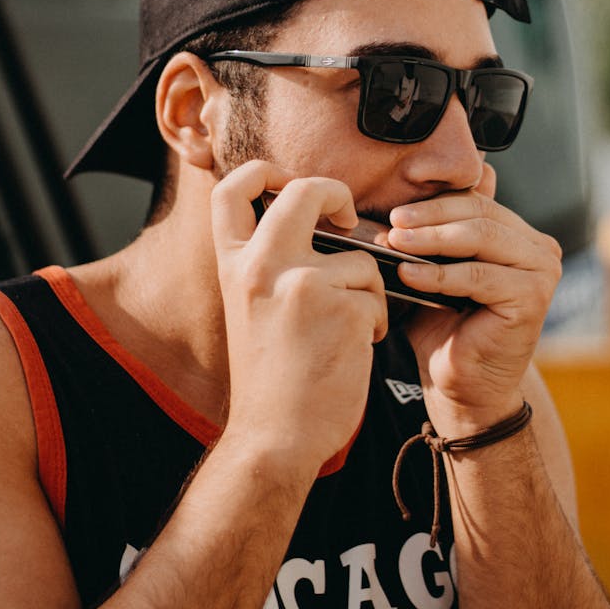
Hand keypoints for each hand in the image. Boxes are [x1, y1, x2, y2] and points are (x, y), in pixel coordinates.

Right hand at [211, 161, 388, 474]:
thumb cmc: (269, 377)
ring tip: (348, 327)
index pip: (232, 189)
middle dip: (336, 194)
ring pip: (360, 258)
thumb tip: (320, 225)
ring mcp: (303, 284)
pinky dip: (375, 320)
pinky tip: (355, 348)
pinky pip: (377, 295)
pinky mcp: (343, 307)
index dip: (262, 171)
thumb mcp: (250, 307)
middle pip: (305, 190)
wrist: (274, 437)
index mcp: (235, 265)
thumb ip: (269, 264)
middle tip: (347, 219)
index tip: (288, 182)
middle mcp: (262, 265)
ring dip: (366, 289)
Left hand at [387, 164, 561, 433]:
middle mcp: (538, 248)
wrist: (464, 387)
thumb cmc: (446, 328)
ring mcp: (541, 271)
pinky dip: (440, 274)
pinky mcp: (533, 297)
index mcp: (518, 235)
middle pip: (479, 214)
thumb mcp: (436, 272)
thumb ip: (434, 236)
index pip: (475, 202)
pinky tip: (408, 275)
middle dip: (430, 216)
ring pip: (480, 238)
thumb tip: (404, 203)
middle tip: (393, 223)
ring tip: (395, 243)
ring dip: (432, 239)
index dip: (433, 204)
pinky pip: (479, 276)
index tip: (394, 212)